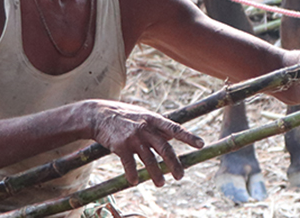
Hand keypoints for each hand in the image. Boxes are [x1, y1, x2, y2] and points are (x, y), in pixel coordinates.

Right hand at [84, 100, 204, 186]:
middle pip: (165, 148)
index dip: (188, 137)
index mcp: (153, 119)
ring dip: (156, 174)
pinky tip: (134, 181)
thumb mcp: (142, 115)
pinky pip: (129, 165)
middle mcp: (145, 128)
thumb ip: (156, 125)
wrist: (98, 115)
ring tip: (160, 184)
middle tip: (180, 176)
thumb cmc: (122, 115)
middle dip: (174, 164)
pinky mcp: (120, 146)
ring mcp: (133, 137)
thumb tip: (172, 135)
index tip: (201, 144)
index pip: (174, 128)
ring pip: (149, 160)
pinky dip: (132, 174)